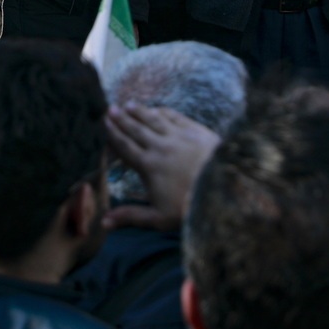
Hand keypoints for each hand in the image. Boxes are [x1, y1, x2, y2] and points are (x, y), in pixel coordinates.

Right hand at [104, 103, 221, 230]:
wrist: (225, 191)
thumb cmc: (189, 207)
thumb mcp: (158, 217)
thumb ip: (131, 216)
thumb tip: (104, 223)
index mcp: (149, 166)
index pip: (125, 146)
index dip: (113, 134)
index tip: (103, 124)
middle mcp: (161, 147)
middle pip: (136, 129)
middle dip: (121, 119)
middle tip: (110, 109)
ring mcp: (179, 136)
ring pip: (154, 120)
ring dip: (140, 112)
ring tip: (128, 105)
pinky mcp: (196, 131)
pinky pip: (175, 117)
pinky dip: (163, 111)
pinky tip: (157, 108)